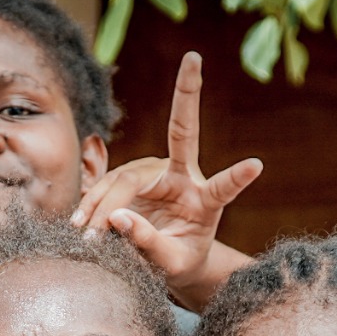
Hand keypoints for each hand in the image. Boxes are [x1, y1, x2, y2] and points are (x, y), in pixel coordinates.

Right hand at [69, 53, 259, 301]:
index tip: (257, 166)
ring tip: (87, 236)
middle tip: (194, 71)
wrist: (165, 255)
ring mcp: (157, 170)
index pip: (223, 188)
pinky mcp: (131, 175)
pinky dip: (91, 206)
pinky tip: (79, 223)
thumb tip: (117, 218)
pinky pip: (106, 186)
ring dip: (101, 206)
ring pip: (127, 177)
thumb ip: (150, 244)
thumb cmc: (178, 260)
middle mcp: (185, 175)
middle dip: (187, 99)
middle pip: (181, 138)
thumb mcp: (170, 264)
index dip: (237, 177)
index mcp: (206, 201)